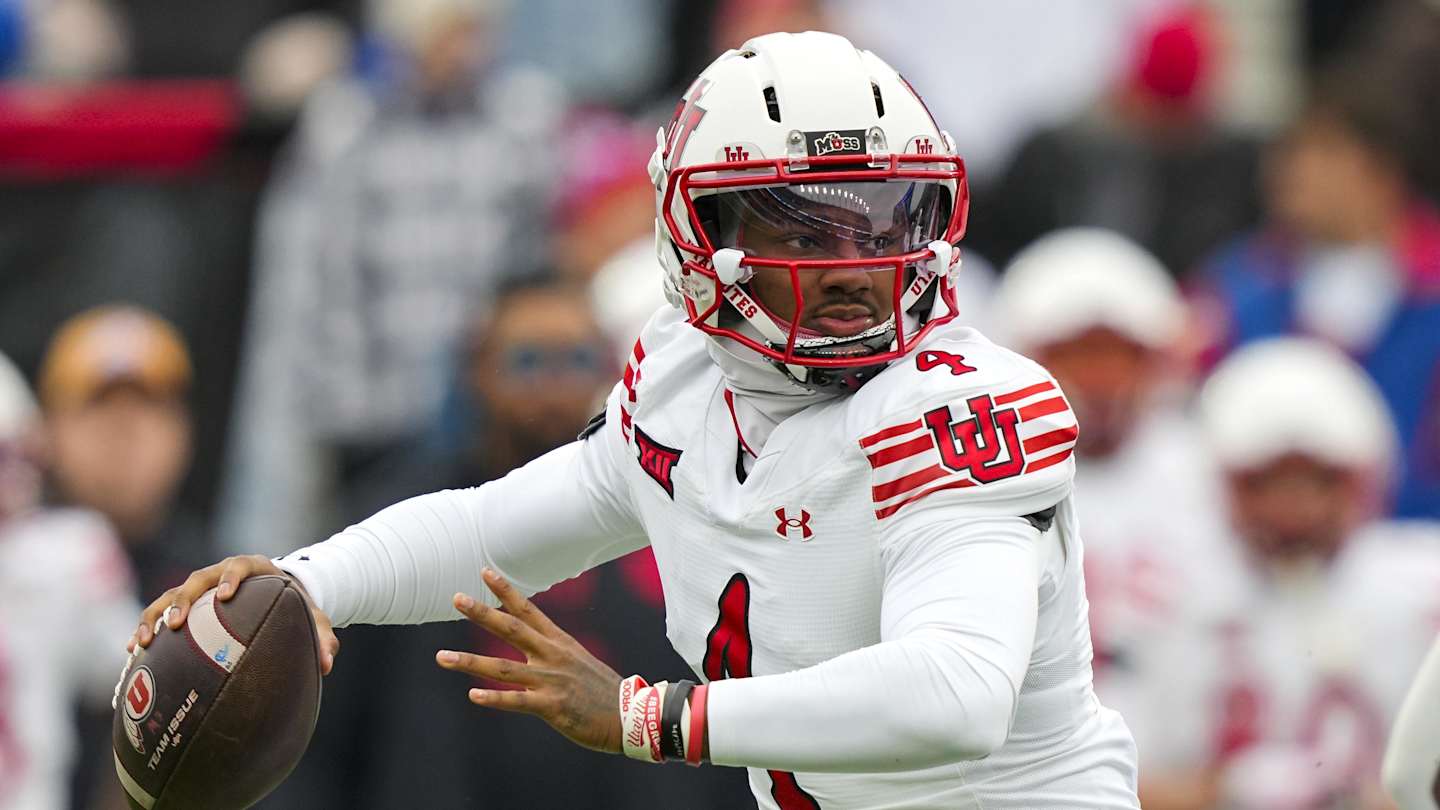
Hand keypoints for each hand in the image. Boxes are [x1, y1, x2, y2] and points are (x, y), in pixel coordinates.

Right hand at [126, 554, 340, 674]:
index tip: (224, 596)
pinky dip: (146, 628)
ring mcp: (198, 589)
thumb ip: (322, 635)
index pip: (238, 567)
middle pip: (195, 581)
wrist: (276, 595)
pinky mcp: (184, 605)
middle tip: (175, 624)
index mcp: (251, 568)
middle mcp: (219, 574)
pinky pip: (159, 613)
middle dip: (182, 601)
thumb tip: (328, 663)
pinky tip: (133, 652)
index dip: (229, 578)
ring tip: (143, 641)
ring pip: (169, 596)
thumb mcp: (311, 616)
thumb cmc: (294, 604)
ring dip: (154, 616)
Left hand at [438, 568, 622, 753]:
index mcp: (559, 642)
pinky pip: (517, 701)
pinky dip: (494, 698)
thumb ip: (554, 653)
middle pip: (511, 629)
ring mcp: (551, 680)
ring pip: (503, 668)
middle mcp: (552, 656)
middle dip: (482, 612)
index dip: (506, 591)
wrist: (631, 715)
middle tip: (457, 598)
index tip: (485, 572)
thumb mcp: (579, 662)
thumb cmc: (604, 691)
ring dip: (470, 661)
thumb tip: (535, 647)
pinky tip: (473, 694)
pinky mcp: (553, 706)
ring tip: (442, 656)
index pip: (528, 610)